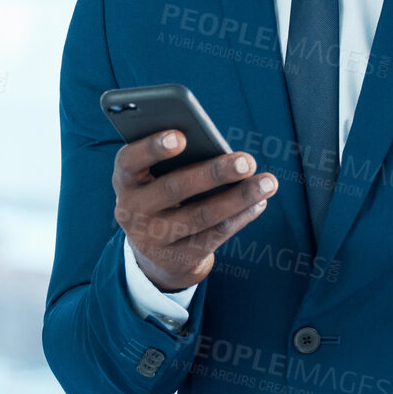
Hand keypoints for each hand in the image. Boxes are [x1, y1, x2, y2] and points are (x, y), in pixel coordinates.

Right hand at [113, 129, 278, 290]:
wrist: (156, 251)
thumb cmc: (162, 192)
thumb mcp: (156, 177)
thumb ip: (176, 160)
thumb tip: (223, 152)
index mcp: (124, 180)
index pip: (129, 160)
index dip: (152, 148)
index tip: (181, 135)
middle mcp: (132, 210)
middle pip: (175, 188)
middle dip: (214, 173)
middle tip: (247, 160)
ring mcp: (154, 238)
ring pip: (201, 216)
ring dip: (239, 197)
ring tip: (268, 182)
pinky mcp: (178, 258)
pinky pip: (215, 235)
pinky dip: (241, 216)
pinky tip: (260, 201)